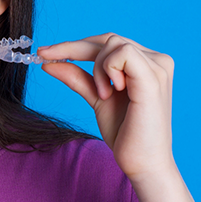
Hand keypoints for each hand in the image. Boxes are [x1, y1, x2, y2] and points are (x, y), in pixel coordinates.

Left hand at [38, 33, 174, 179]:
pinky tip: (111, 91)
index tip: (43, 52)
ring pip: (112, 43)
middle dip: (72, 47)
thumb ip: (77, 77)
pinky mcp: (153, 78)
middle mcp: (156, 60)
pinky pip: (122, 54)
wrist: (141, 163)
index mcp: (145, 63)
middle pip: (106, 38)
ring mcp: (158, 67)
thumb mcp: (95, 97)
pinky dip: (107, 69)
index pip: (106, 43)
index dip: (74, 45)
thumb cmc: (124, 132)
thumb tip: (48, 62)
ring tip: (103, 94)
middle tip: (47, 58)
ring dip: (96, 68)